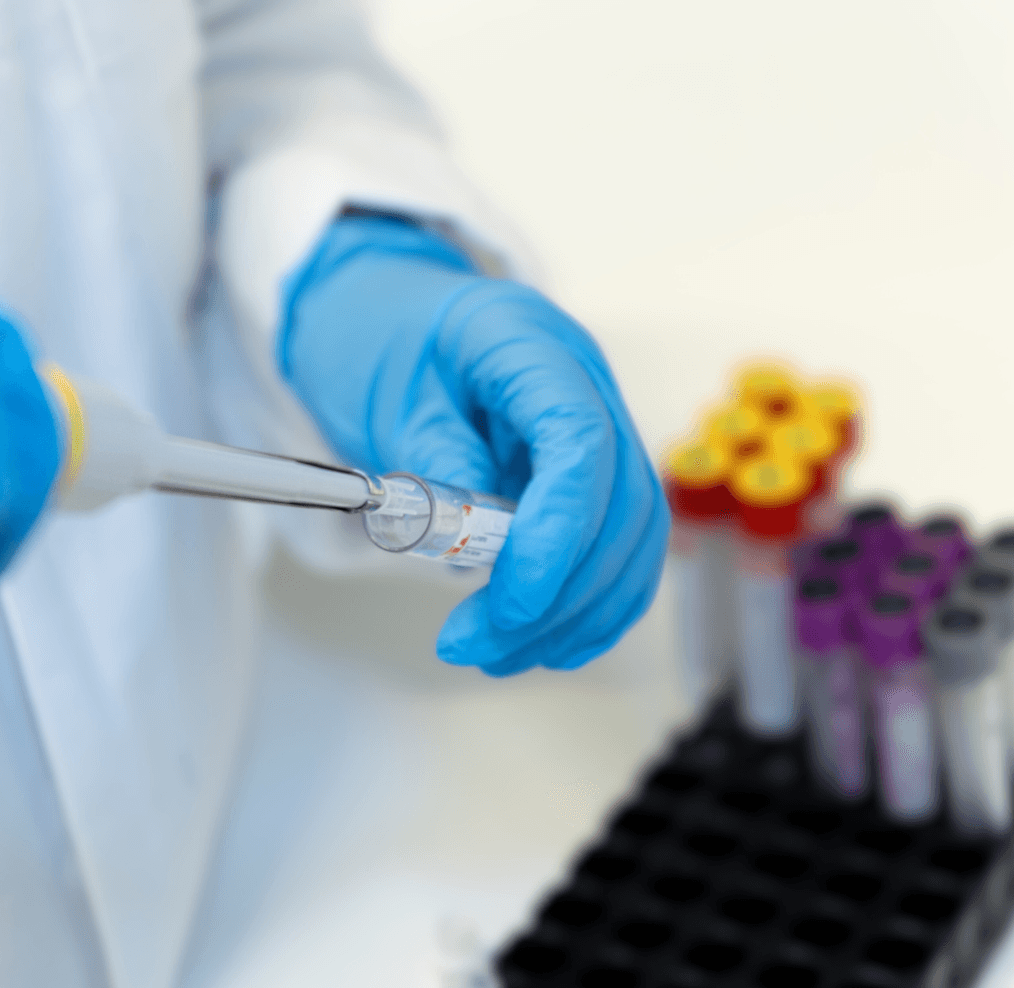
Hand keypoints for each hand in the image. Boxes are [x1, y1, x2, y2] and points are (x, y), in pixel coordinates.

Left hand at [281, 213, 669, 675]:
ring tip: (501, 653)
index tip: (509, 604)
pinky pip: (623, 542)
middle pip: (620, 501)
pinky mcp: (594, 466)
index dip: (558, 536)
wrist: (384, 309)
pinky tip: (549, 642)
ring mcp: (599, 419)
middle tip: (482, 645)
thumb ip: (433, 462)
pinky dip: (595, 601)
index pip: (582, 444)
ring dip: (578, 611)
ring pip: (635, 533)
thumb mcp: (384, 396)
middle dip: (560, 593)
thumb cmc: (378, 341)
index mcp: (528, 343)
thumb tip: (473, 548)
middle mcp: (584, 378)